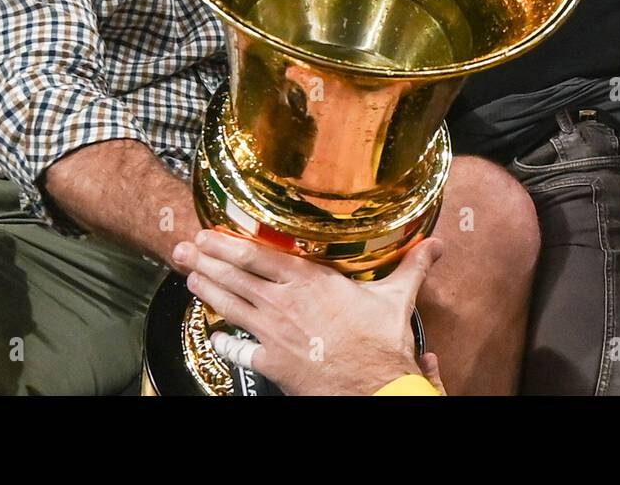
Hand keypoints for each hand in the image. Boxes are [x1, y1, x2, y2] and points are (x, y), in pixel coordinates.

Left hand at [173, 231, 442, 394]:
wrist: (373, 386)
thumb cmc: (381, 341)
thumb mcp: (396, 297)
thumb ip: (412, 267)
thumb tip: (437, 245)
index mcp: (310, 280)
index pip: (259, 255)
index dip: (229, 243)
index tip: (209, 233)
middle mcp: (285, 302)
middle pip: (236, 276)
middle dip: (205, 260)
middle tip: (183, 248)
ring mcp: (274, 333)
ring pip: (231, 306)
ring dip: (206, 290)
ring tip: (188, 277)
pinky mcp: (271, 362)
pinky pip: (240, 349)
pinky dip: (225, 340)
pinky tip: (214, 334)